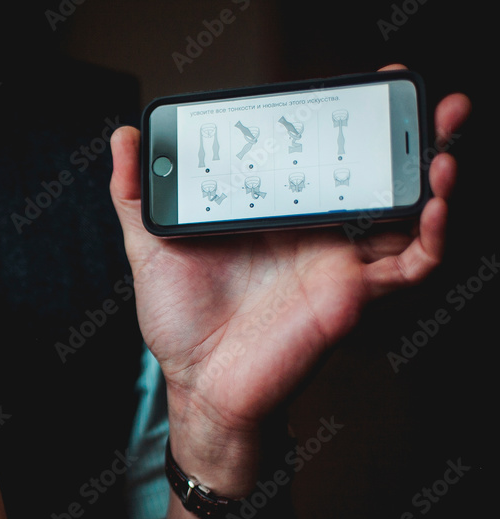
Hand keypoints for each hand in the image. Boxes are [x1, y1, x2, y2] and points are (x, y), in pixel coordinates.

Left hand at [109, 68, 469, 488]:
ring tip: (442, 130)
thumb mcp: (149, 246)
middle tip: (416, 92)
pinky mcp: (353, 295)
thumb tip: (125, 138)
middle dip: (401, 132)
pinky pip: (410, 264)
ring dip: (431, 169)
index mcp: (269, 215)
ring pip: (403, 209)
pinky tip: (434, 203)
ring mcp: (337, 261)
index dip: (339, 122)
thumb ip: (138, 193)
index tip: (354, 86)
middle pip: (369, 174)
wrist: (198, 382)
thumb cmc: (179, 321)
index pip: (314, 157)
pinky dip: (433, 234)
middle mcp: (311, 233)